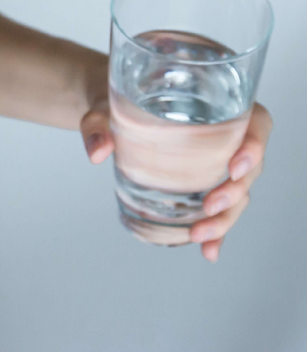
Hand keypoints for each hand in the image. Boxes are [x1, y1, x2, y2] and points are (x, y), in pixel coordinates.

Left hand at [80, 100, 272, 261]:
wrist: (106, 113)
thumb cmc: (113, 100)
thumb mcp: (102, 108)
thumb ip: (97, 125)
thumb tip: (97, 151)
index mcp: (215, 104)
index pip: (254, 122)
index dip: (255, 146)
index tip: (235, 166)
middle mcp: (223, 135)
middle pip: (248, 167)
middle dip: (235, 191)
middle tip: (209, 206)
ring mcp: (214, 162)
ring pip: (237, 193)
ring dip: (225, 218)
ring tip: (199, 235)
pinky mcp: (200, 183)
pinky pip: (218, 208)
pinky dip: (216, 231)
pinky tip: (208, 250)